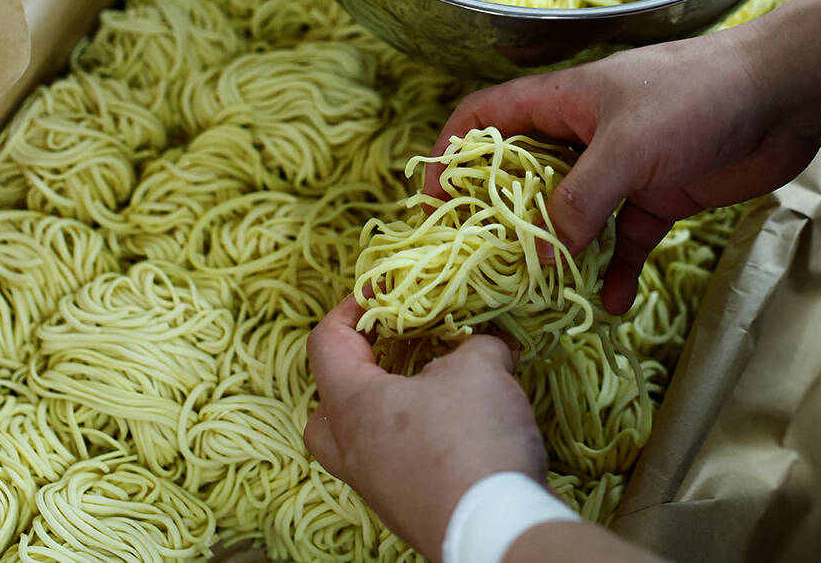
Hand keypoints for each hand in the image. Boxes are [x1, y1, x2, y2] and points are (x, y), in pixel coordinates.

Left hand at [304, 296, 548, 561]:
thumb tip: (487, 343)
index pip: (326, 344)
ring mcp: (378, 488)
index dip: (349, 309)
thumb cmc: (471, 439)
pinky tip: (460, 430)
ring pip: (361, 444)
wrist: (495, 529)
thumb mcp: (481, 367)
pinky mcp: (409, 510)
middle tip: (388, 356)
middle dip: (352, 376)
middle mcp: (354, 451)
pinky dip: (418, 443)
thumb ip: (477, 344)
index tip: (380, 291)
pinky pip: (397, 467)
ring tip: (432, 391)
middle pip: (325, 411)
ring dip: (389, 413)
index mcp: (352, 406)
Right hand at [425, 26, 820, 313]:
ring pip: (572, 216)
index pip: (485, 118)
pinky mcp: (658, 197)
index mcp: (562, 102)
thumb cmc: (695, 98)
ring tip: (544, 296)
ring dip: (560, 253)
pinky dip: (616, 270)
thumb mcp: (626, 145)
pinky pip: (624, 240)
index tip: (433, 203)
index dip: (451, 153)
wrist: (783, 96)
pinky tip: (614, 304)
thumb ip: (579, 200)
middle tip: (487, 265)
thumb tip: (540, 254)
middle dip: (502, 220)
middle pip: (522, 177)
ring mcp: (621, 168)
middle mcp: (583, 134)